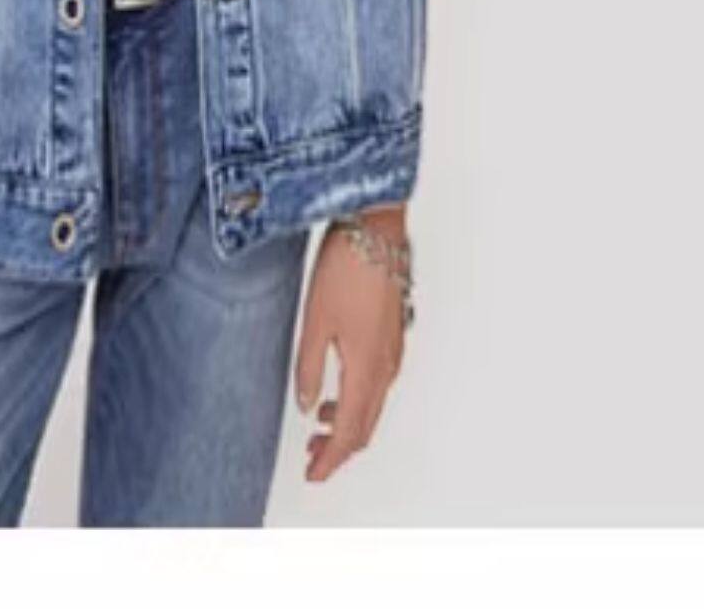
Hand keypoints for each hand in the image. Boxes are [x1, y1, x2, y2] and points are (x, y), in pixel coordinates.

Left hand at [293, 206, 409, 483]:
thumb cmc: (345, 269)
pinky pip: (379, 385)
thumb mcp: (314, 321)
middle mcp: (386, 366)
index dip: (331, 460)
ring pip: (374, 406)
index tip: (313, 475)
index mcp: (367, 368)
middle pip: (367, 426)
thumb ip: (310, 369)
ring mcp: (393, 351)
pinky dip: (359, 401)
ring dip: (349, 424)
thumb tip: (309, 408)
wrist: (376, 229)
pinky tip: (339, 391)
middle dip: (339, 449)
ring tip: (319, 428)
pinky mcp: (393, 336)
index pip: (351, 432)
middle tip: (311, 459)